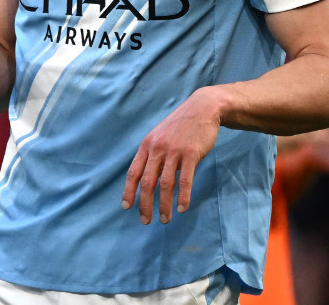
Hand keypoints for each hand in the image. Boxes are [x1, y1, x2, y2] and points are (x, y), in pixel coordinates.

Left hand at [122, 87, 224, 223]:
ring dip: (164, 205)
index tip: (127, 207)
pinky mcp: (191, 154)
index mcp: (147, 146)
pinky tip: (182, 208)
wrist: (202, 109)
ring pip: (165, 184)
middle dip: (145, 204)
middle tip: (145, 221)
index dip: (129, 191)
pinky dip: (182, 196)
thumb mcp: (159, 136)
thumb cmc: (180, 126)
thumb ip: (153, 155)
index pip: (133, 172)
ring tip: (165, 219)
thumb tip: (147, 177)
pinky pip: (185, 180)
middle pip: (147, 182)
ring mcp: (174, 151)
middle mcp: (157, 149)